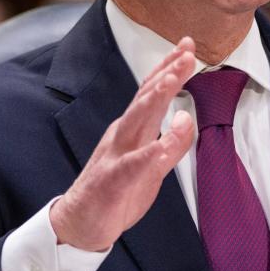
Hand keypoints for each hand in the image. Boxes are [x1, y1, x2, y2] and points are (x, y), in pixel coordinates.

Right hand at [50, 37, 196, 250]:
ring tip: (172, 81)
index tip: (188, 45)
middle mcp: (123, 136)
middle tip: (187, 52)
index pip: (152, 92)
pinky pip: (131, 167)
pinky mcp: (112, 182)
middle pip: (146, 99)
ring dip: (153, 101)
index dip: (170, 68)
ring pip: (135, 123)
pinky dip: (147, 155)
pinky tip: (161, 147)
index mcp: (133, 129)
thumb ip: (173, 142)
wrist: (80, 224)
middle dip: (167, 74)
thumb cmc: (118, 192)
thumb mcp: (155, 167)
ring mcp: (115, 156)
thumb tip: (187, 116)